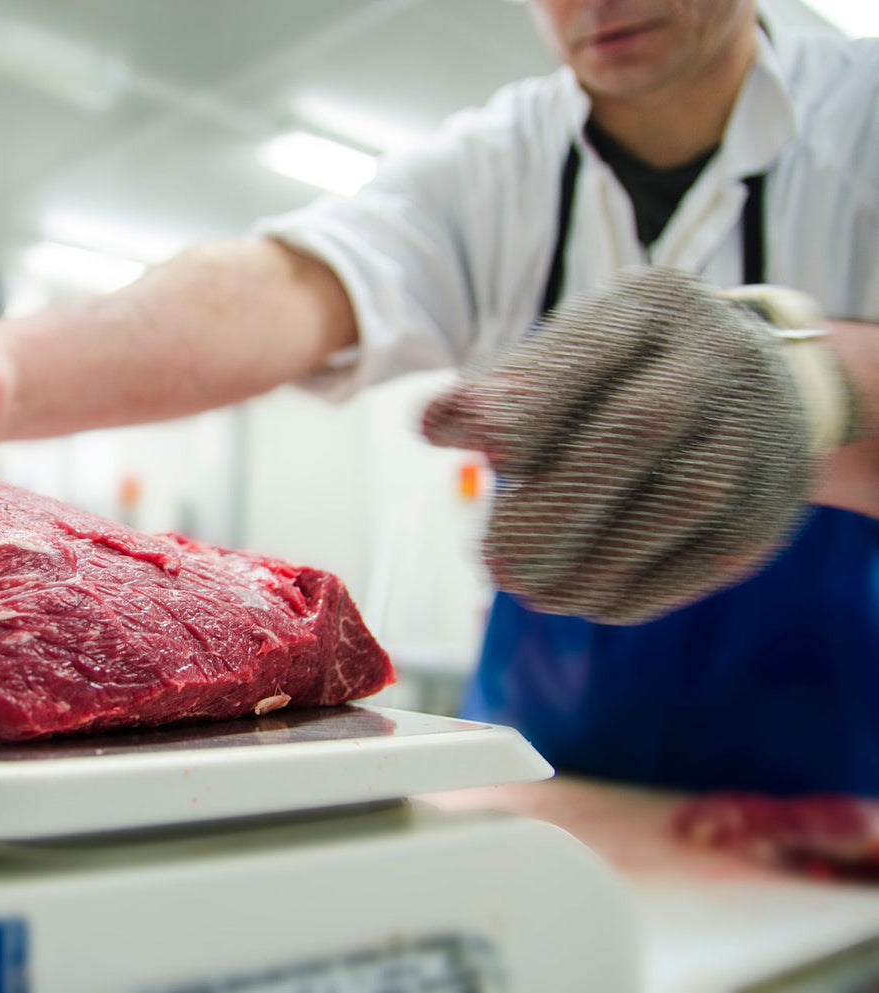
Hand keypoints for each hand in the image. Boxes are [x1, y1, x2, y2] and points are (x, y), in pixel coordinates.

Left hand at [422, 266, 852, 623]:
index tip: (490, 455)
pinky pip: (701, 558)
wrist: (761, 389)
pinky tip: (580, 596)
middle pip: (633, 431)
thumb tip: (430, 424)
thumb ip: (499, 390)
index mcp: (648, 306)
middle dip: (554, 506)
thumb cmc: (626, 374)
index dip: (532, 404)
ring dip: (588, 562)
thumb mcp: (568, 356)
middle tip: (495, 562)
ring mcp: (752, 435)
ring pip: (675, 501)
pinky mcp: (767, 510)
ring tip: (527, 586)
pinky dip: (631, 589)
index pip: (588, 349)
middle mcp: (713, 359)